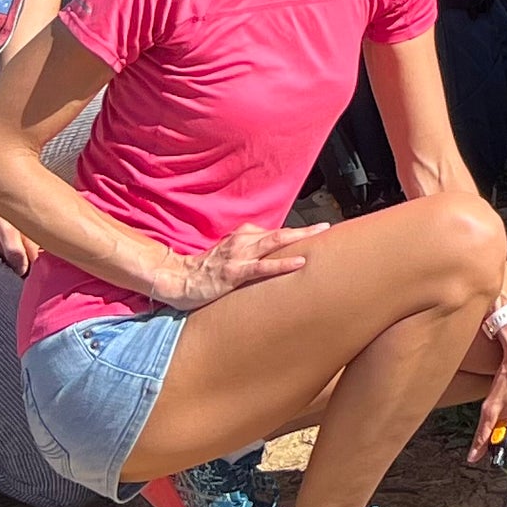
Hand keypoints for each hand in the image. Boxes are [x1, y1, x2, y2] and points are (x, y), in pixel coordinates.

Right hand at [163, 222, 325, 311]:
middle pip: (281, 233)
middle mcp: (243, 241)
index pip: (276, 232)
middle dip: (306, 229)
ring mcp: (239, 256)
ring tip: (320, 235)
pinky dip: (282, 263)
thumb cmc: (206, 270)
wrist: (179, 279)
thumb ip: (251, 252)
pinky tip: (300, 262)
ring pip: (275, 243)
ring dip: (299, 238)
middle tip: (327, 227)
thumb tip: (273, 254)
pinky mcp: (234, 273)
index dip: (298, 232)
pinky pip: (262, 267)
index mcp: (243, 236)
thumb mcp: (231, 255)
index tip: (318, 231)